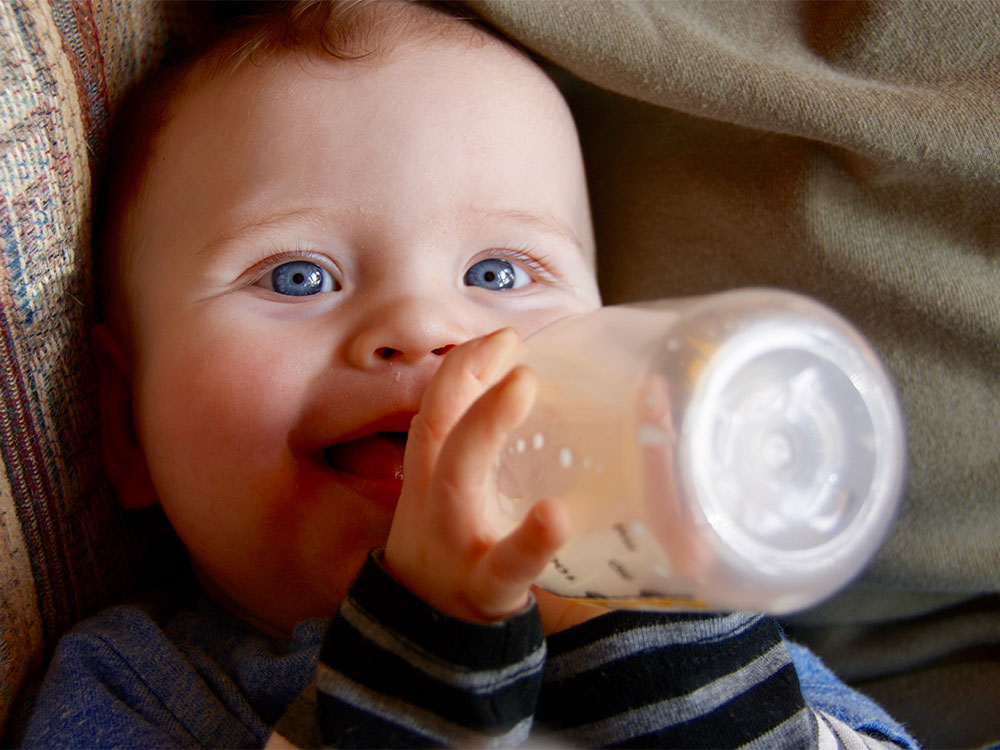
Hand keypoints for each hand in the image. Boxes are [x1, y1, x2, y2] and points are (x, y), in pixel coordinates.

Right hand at [384, 328, 571, 622]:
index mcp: (430, 481)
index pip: (434, 411)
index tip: (498, 336)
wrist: (426, 642)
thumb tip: (524, 394)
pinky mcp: (487, 587)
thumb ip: (474, 454)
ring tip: (523, 384)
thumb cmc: (452, 556)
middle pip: (437, 432)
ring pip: (459, 481)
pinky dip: (529, 540)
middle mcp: (433, 506)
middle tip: (509, 343)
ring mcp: (457, 544)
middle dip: (464, 380)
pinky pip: (507, 565)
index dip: (459, 368)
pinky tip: (554, 516)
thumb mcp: (446, 502)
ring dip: (485, 426)